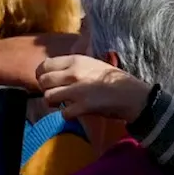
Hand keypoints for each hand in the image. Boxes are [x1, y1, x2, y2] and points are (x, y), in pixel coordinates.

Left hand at [35, 55, 151, 121]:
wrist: (132, 94)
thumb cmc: (113, 79)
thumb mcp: (92, 63)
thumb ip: (72, 65)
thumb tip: (52, 70)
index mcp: (76, 60)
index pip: (44, 65)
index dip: (41, 75)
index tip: (47, 81)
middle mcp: (74, 73)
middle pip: (43, 81)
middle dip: (46, 89)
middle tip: (55, 94)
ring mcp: (78, 90)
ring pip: (49, 97)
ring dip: (54, 103)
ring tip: (63, 104)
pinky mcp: (83, 106)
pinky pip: (63, 112)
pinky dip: (67, 114)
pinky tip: (75, 112)